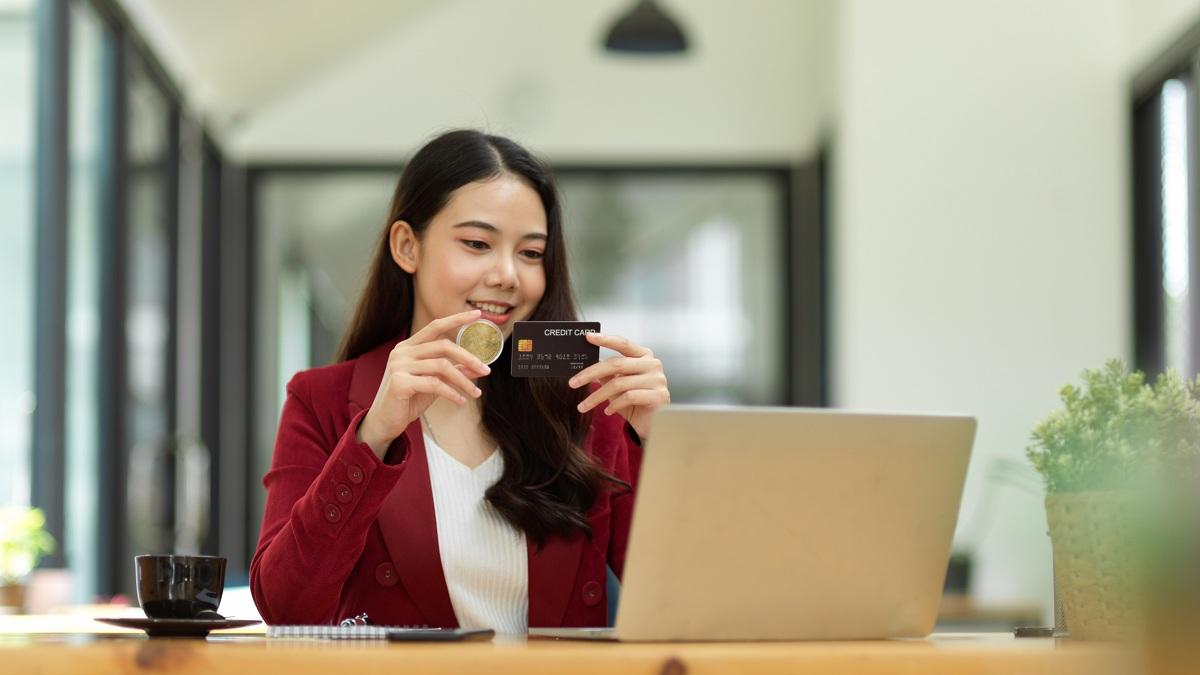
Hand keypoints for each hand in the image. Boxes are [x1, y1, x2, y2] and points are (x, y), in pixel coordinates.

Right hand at [356, 309, 490, 457]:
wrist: (385, 421)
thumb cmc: (409, 400)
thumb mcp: (434, 382)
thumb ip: (452, 371)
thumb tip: (477, 367)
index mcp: (409, 346)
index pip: (435, 326)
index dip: (457, 319)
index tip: (477, 314)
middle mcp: (402, 352)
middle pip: (443, 346)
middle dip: (468, 358)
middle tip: (486, 370)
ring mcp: (399, 366)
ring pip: (442, 366)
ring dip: (463, 381)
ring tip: (475, 392)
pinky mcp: (399, 383)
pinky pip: (434, 384)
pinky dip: (452, 393)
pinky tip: (461, 401)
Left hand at [568, 333, 669, 440]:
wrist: (654, 424)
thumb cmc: (634, 402)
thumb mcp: (618, 385)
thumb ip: (607, 373)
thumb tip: (584, 365)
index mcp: (643, 355)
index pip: (623, 343)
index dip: (605, 340)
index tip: (587, 337)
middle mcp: (653, 364)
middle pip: (616, 364)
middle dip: (591, 373)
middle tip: (572, 383)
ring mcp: (658, 379)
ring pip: (619, 383)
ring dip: (596, 396)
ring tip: (583, 406)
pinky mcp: (659, 396)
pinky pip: (629, 397)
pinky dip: (614, 405)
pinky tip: (607, 412)